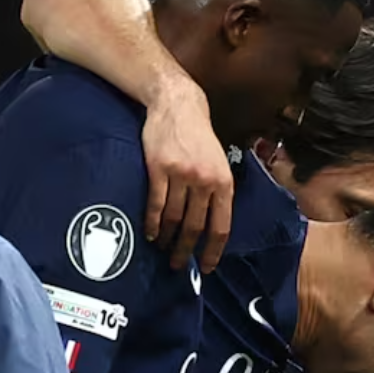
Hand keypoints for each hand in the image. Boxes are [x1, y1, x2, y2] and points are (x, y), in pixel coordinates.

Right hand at [140, 78, 232, 272]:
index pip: (221, 226)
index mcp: (223, 182)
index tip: (206, 267)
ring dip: (167, 238)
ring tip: (162, 249)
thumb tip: (212, 225)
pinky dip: (151, 223)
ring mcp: (181, 175)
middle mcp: (204, 181)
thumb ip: (217, 191)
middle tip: (178, 265)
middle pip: (195, 227)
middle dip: (186, 250)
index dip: (212, 250)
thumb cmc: (199, 137)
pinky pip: (155, 204)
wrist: (177, 105)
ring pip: (173, 218)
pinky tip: (150, 234)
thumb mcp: (219, 162)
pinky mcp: (158, 169)